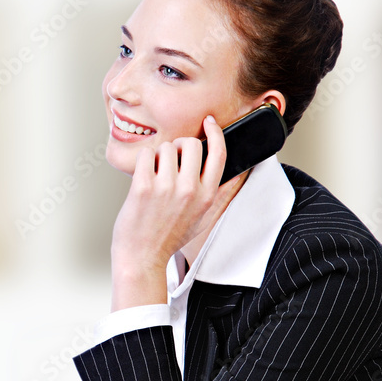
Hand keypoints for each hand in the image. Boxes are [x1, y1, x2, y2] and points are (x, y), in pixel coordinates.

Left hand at [110, 116, 239, 309]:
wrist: (142, 257)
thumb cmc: (170, 237)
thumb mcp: (203, 218)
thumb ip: (220, 194)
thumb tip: (239, 172)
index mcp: (208, 196)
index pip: (219, 153)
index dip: (215, 133)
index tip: (208, 123)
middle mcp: (190, 190)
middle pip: (191, 144)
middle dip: (179, 147)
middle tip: (170, 162)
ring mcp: (166, 188)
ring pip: (167, 147)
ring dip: (159, 156)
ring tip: (155, 175)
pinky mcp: (143, 187)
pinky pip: (146, 154)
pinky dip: (143, 161)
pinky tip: (143, 177)